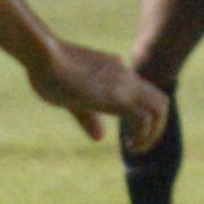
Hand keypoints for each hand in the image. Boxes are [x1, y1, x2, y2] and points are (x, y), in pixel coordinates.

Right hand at [28, 37, 166, 150]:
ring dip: (153, 133)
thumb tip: (101, 137)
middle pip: (160, 101)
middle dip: (156, 128)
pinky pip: (145, 119)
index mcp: (115, 70)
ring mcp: (123, 85)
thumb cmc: (48, 71)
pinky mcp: (118, 98)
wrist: (43, 54)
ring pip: (160, 108)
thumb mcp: (71, 98)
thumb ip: (89, 117)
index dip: (142, 118)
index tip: (129, 135)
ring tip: (135, 148)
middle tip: (136, 145)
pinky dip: (144, 136)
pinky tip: (130, 147)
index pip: (143, 93)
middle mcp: (125, 75)